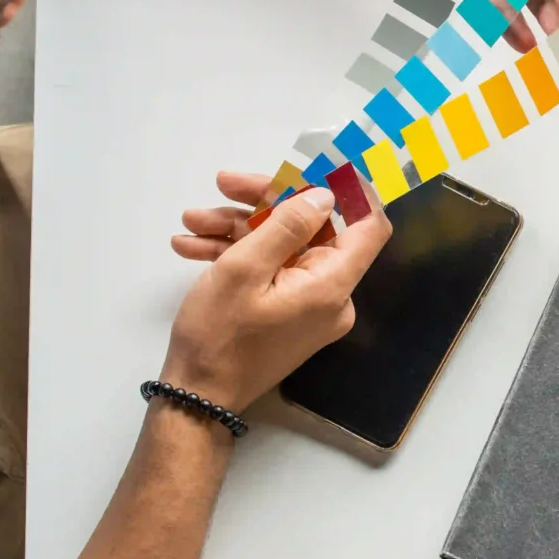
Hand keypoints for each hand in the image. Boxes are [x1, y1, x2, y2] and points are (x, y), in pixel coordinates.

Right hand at [159, 185, 390, 409]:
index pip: (368, 225)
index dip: (352, 188)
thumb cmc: (218, 337)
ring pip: (282, 246)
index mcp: (332, 284)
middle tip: (223, 183)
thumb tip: (324, 193)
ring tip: (190, 220)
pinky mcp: (286, 312)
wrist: (196, 397)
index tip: (322, 160)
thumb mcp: (244, 269)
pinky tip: (191, 245)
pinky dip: (235, 254)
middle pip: (312, 228)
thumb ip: (286, 225)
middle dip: (264, 202)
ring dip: (237, 228)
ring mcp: (308, 305)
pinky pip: (270, 271)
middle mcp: (330, 295)